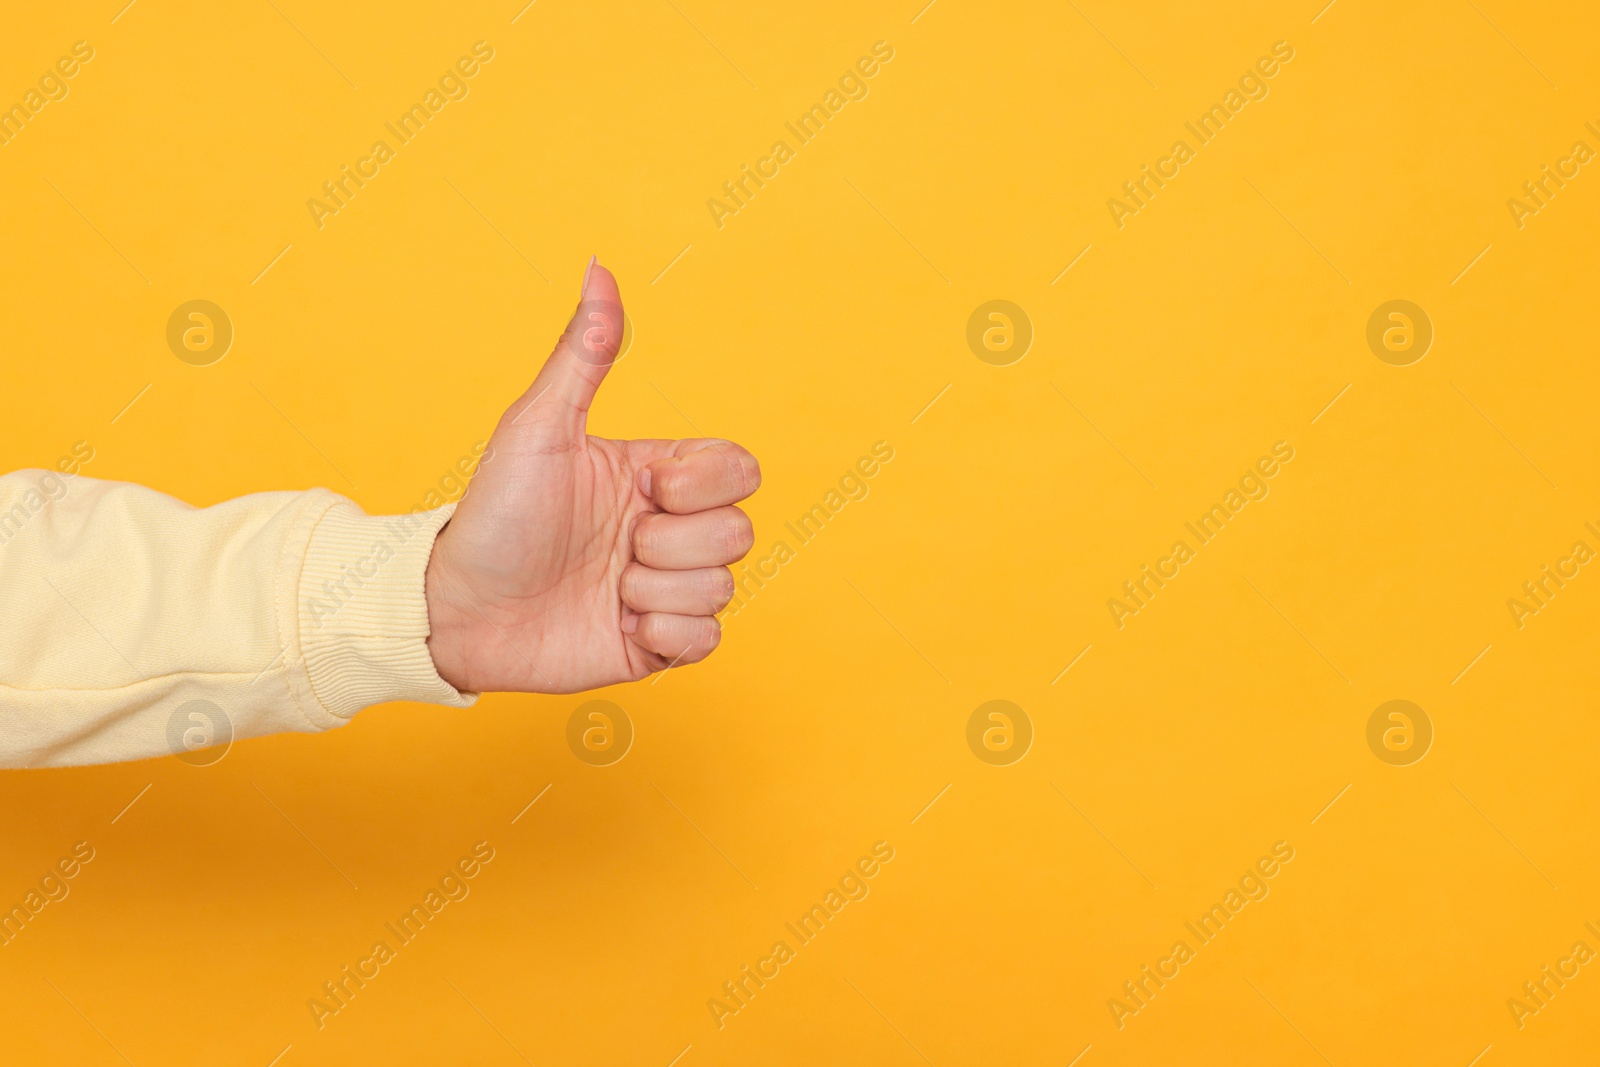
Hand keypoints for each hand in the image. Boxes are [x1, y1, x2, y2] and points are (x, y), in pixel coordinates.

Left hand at [422, 259, 760, 693]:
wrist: (455, 609)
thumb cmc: (491, 513)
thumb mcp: (537, 426)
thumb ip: (583, 352)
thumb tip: (599, 265)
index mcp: (653, 475)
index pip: (738, 469)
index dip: (703, 482)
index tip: (643, 487)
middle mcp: (666, 530)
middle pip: (739, 531)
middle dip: (673, 543)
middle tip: (613, 546)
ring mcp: (663, 588)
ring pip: (722, 587)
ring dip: (658, 590)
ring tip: (606, 588)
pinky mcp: (656, 645)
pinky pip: (709, 640)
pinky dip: (668, 635)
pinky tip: (620, 624)